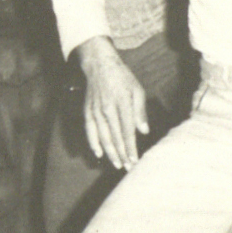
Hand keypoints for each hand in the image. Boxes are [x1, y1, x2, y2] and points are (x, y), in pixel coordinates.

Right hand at [76, 35, 148, 170]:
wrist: (99, 65)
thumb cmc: (122, 77)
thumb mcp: (137, 90)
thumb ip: (140, 111)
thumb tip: (144, 131)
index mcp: (122, 102)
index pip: (127, 131)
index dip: (131, 147)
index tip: (135, 160)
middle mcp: (107, 108)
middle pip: (115, 137)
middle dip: (122, 154)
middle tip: (128, 167)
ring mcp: (95, 110)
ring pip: (103, 136)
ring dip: (110, 152)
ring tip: (118, 164)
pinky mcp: (87, 111)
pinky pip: (90, 130)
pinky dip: (93, 143)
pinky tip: (98, 153)